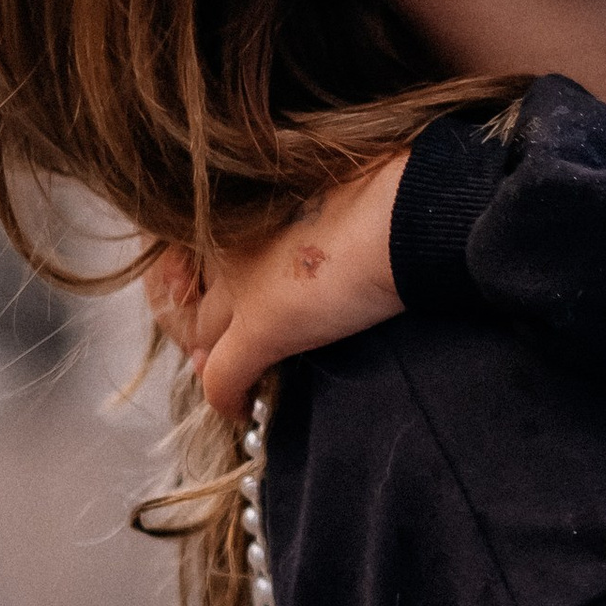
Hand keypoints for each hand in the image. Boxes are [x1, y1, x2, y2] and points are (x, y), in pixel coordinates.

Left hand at [147, 153, 410, 415]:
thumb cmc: (390, 197)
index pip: (209, 255)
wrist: (406, 212)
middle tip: (226, 349)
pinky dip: (227, 398)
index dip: (217, 287)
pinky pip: (222, 376)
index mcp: (246, 203)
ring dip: (215, 360)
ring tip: (239, 379)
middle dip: (207, 326)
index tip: (233, 304)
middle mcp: (231, 240)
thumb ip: (314, 217)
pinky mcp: (259, 328)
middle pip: (199, 294)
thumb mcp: (337, 195)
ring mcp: (240, 284)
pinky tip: (238, 410)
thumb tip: (324, 232)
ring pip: (203, 336)